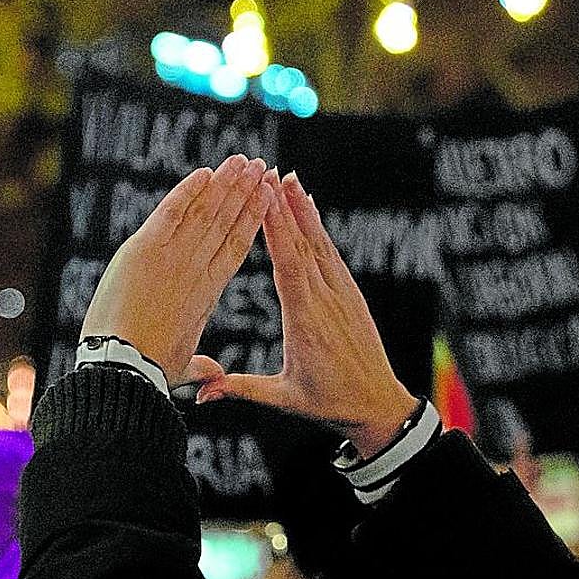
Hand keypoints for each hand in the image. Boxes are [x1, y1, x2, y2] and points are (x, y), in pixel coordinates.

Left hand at [81, 155, 273, 385]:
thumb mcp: (182, 366)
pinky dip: (188, 190)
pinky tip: (205, 172)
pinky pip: (171, 211)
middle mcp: (196, 269)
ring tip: (244, 160)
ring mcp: (172, 256)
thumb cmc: (151, 370)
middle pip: (227, 222)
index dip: (252, 220)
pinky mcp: (145, 249)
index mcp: (208, 294)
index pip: (236, 247)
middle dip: (245, 192)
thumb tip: (212, 375)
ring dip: (226, 183)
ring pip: (206, 211)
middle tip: (261, 166)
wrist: (124, 365)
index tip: (265, 198)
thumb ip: (202, 365)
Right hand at [196, 172, 418, 458]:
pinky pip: (331, 254)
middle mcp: (326, 302)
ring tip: (288, 177)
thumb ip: (240, 389)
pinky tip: (308, 206)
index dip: (277, 232)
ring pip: (319, 245)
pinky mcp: (350, 294)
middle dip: (285, 208)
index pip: (289, 268)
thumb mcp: (282, 399)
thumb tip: (201, 394)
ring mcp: (342, 295)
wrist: (378, 406)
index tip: (265, 200)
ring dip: (303, 210)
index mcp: (306, 324)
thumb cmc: (328, 404)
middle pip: (303, 247)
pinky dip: (318, 228)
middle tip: (269, 173)